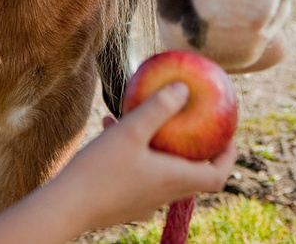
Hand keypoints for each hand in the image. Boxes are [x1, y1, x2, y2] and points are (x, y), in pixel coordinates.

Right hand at [58, 83, 235, 234]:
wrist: (67, 207)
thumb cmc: (101, 169)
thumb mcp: (131, 131)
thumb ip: (159, 108)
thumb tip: (185, 88)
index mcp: (173, 180)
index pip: (217, 176)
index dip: (228, 156)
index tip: (228, 134)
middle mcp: (163, 194)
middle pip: (194, 175)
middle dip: (198, 149)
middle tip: (196, 123)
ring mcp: (144, 200)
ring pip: (163, 170)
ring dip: (162, 146)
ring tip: (146, 117)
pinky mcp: (125, 200)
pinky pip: (140, 171)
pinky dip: (136, 151)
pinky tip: (110, 126)